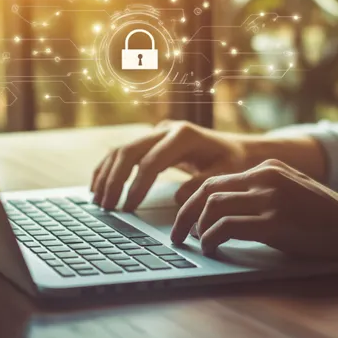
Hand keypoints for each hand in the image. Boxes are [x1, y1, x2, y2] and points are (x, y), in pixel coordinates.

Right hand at [91, 121, 251, 210]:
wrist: (239, 148)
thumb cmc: (233, 163)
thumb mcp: (225, 174)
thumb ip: (202, 185)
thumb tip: (178, 199)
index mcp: (184, 136)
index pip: (152, 161)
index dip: (137, 186)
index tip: (128, 208)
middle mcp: (166, 129)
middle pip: (130, 151)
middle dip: (115, 180)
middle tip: (107, 207)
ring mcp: (157, 133)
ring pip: (122, 150)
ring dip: (107, 175)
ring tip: (98, 201)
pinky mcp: (151, 140)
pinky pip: (123, 152)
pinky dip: (109, 169)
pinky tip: (98, 187)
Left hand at [171, 159, 337, 260]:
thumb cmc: (327, 218)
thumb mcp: (294, 191)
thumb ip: (264, 192)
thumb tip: (225, 211)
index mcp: (269, 168)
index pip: (217, 179)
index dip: (193, 199)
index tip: (184, 217)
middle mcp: (266, 177)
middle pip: (206, 190)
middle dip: (184, 213)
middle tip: (175, 235)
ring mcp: (270, 199)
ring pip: (212, 206)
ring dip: (196, 228)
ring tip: (193, 244)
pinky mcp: (273, 223)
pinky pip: (226, 227)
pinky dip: (211, 239)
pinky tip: (210, 249)